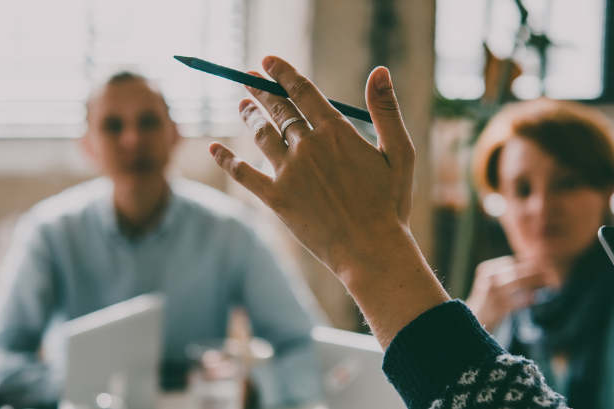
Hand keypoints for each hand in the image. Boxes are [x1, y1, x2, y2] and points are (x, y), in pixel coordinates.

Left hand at [209, 56, 448, 346]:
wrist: (370, 250)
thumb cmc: (390, 204)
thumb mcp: (400, 153)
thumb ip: (386, 110)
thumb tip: (380, 70)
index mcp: (336, 132)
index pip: (302, 91)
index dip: (282, 73)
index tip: (268, 62)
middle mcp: (307, 147)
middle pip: (278, 110)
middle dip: (261, 91)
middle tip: (248, 79)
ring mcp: (288, 173)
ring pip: (261, 135)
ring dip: (249, 116)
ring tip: (241, 105)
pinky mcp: (276, 198)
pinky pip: (244, 174)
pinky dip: (227, 159)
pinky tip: (213, 148)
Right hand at [465, 256, 560, 330]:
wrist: (473, 320)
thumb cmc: (487, 300)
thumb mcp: (490, 283)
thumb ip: (506, 274)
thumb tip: (532, 264)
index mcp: (485, 270)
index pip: (510, 261)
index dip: (526, 262)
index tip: (541, 262)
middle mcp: (488, 280)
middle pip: (515, 271)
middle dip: (534, 271)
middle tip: (549, 270)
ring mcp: (492, 294)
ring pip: (518, 284)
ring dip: (535, 282)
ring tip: (547, 282)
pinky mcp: (498, 308)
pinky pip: (518, 301)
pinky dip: (528, 299)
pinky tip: (535, 298)